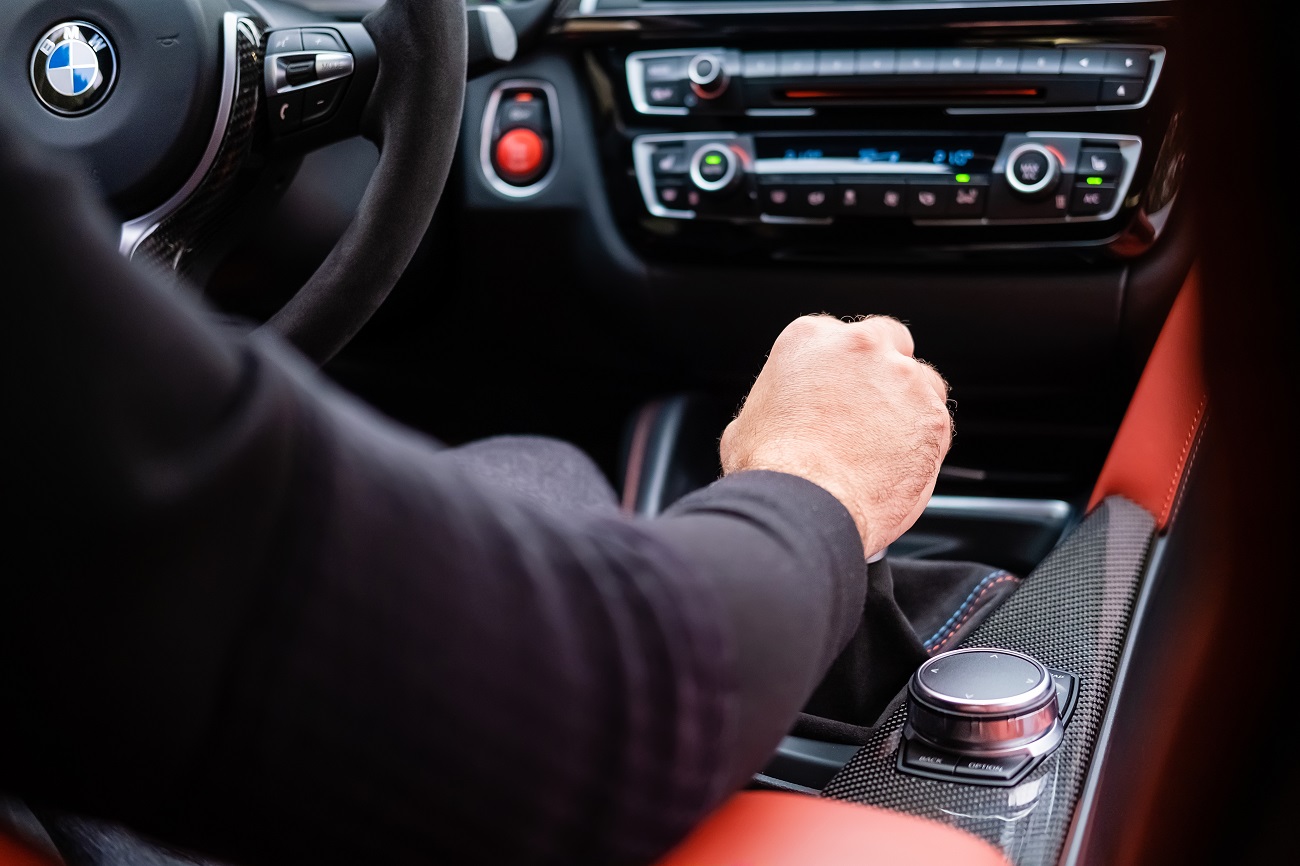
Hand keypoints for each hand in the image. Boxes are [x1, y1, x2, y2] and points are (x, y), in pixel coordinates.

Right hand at [720, 314, 952, 557]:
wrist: (802, 503)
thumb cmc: (770, 468)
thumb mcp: (750, 420)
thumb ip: (779, 404)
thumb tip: (780, 419)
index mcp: (810, 339)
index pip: (843, 338)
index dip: (846, 368)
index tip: (843, 393)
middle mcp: (860, 347)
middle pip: (892, 344)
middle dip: (887, 373)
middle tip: (872, 413)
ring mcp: (902, 379)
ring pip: (923, 384)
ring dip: (910, 410)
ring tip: (885, 450)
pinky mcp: (932, 417)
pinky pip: (938, 426)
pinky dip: (925, 445)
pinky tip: (898, 469)